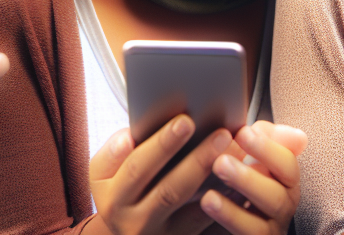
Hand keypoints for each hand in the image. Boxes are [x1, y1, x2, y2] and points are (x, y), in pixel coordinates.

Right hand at [90, 117, 234, 234]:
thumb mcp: (103, 174)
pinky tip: (240, 179)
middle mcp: (134, 221)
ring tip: (236, 153)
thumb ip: (114, 153)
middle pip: (169, 190)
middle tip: (222, 134)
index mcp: (113, 198)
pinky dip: (224, 200)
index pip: (138, 167)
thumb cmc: (117, 191)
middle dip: (198, 160)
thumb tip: (130, 136)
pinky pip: (205, 221)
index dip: (162, 144)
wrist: (122, 233)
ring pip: (193, 209)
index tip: (186, 120)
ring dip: (217, 180)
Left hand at [200, 121, 308, 234]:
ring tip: (209, 197)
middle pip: (275, 198)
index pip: (287, 165)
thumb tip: (299, 138)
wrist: (227, 212)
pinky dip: (226, 223)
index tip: (243, 133)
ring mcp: (268, 231)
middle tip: (221, 163)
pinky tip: (208, 208)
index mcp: (286, 182)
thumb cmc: (243, 176)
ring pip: (257, 227)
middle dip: (248, 180)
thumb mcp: (255, 153)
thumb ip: (268, 138)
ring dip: (232, 211)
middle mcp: (282, 209)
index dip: (266, 149)